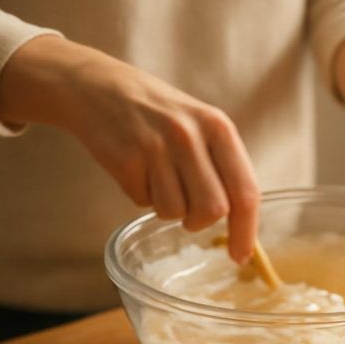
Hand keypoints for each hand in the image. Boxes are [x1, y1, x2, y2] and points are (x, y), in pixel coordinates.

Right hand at [0, 36, 259, 261]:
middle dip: (200, 221)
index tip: (240, 255)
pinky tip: (136, 169)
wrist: (98, 87)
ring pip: (175, 213)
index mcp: (218, 127)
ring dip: (168, 208)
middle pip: (212, 210)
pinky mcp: (124, 159)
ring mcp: (155, 147)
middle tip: (189, 213)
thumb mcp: (201, 125)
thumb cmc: (160, 114)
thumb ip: (223, 166)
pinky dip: (141, 197)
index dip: (246, 230)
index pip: (245, 191)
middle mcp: (190, 135)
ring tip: (158, 178)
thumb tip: (242, 224)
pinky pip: (142, 203)